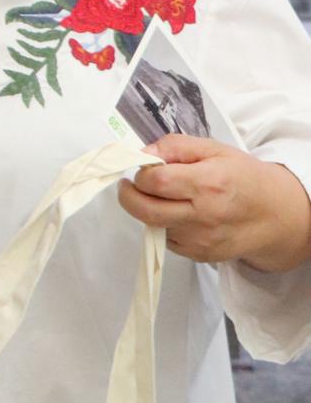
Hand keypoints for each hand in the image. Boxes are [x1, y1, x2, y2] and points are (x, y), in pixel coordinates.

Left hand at [119, 134, 310, 271]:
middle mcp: (204, 215)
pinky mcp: (200, 255)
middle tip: (129, 186)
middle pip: (146, 211)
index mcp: (208, 183)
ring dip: (147, 210)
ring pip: (154, 226)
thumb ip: (176, 146)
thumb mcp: (214, 149)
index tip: (142, 168)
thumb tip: (144, 152)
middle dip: (128, 196)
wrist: (274, 214)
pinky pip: (167, 240)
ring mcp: (201, 240)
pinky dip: (163, 226)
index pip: (156, 181)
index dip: (141, 173)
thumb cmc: (244, 177)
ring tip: (160, 197)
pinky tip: (178, 214)